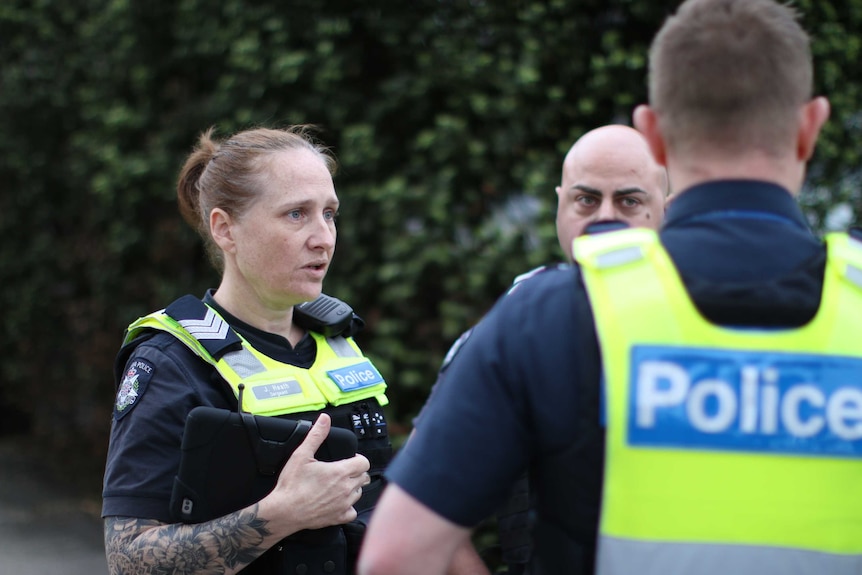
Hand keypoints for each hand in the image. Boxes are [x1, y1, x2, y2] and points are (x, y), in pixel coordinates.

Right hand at [262, 413, 370, 534]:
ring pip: (359, 493)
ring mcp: (344, 504)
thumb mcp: (302, 454)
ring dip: (353, 487)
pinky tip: (338, 501)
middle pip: (364, 477)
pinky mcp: (338, 517)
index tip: (349, 459)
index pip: (364, 462)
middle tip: (342, 470)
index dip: (358, 458)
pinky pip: (352, 512)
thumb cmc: (292, 485)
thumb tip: (324, 420)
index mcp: (340, 472)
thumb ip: (316, 435)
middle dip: (356, 472)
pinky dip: (348, 507)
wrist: (284, 511)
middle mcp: (346, 489)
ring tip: (338, 484)